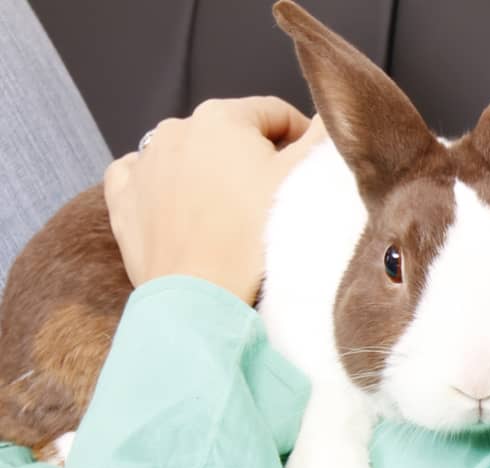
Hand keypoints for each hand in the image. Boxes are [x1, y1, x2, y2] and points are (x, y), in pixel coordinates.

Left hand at [103, 97, 326, 304]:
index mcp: (221, 117)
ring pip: (190, 154)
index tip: (308, 170)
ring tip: (232, 213)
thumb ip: (323, 135)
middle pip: (231, 134)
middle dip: (254, 159)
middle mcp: (175, 128)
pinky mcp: (123, 197)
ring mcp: (144, 162)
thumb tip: (331, 113)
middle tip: (273, 200)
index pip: (275, 114)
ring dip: (212, 173)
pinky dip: (164, 186)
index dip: (300, 139)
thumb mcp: (304, 179)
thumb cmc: (255, 237)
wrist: (202, 296)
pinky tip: (183, 207)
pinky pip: (144, 177)